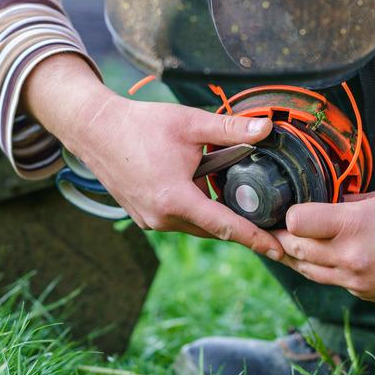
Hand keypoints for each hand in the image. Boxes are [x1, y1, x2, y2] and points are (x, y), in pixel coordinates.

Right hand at [23, 54, 283, 258]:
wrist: (95, 130)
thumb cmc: (140, 124)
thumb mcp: (190, 123)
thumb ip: (230, 128)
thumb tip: (268, 127)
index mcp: (175, 199)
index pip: (225, 226)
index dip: (255, 239)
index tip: (279, 251)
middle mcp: (162, 218)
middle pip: (213, 228)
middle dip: (241, 227)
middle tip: (271, 226)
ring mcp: (150, 221)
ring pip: (196, 225)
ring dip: (216, 216)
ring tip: (240, 202)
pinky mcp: (144, 217)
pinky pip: (180, 221)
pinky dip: (197, 212)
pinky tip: (206, 192)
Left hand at [272, 190, 374, 309]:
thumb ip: (347, 203)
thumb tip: (320, 203)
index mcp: (353, 225)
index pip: (297, 221)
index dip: (290, 215)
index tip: (293, 211)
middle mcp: (349, 256)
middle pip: (294, 248)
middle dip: (284, 237)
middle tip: (278, 229)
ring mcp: (355, 280)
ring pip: (306, 270)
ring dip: (296, 258)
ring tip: (290, 245)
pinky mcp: (363, 295)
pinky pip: (331, 281)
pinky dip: (325, 270)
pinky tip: (328, 259)